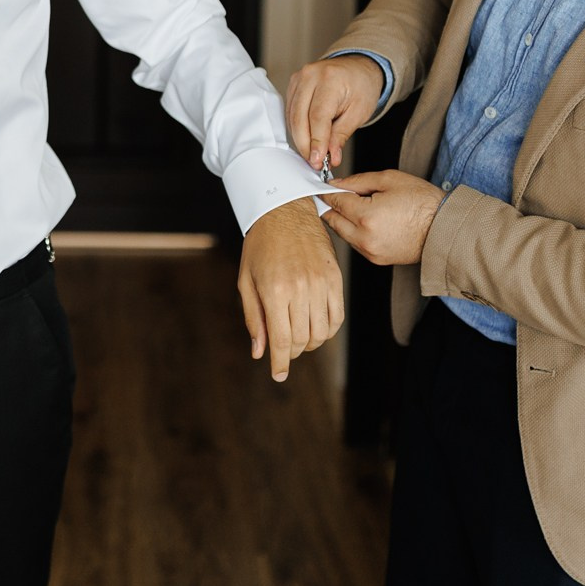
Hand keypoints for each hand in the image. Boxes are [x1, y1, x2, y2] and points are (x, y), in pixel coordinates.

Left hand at [238, 200, 344, 382]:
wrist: (284, 210)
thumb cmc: (260, 245)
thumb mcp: (246, 280)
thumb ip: (253, 318)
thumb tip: (259, 352)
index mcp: (274, 291)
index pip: (282, 340)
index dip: (281, 363)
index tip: (278, 375)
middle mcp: (300, 289)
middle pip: (303, 340)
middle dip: (293, 353)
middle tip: (285, 351)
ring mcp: (321, 283)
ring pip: (322, 332)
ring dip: (311, 344)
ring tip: (300, 339)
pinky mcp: (335, 278)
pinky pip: (337, 316)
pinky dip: (328, 329)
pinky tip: (317, 328)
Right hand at [285, 55, 385, 172]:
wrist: (357, 68)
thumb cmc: (361, 86)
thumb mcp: (359, 112)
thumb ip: (341, 135)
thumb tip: (331, 156)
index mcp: (330, 79)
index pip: (318, 116)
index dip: (316, 141)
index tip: (318, 160)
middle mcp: (309, 76)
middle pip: (299, 117)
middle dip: (305, 145)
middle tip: (315, 162)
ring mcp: (298, 79)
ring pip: (291, 117)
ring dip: (300, 139)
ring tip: (313, 154)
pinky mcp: (292, 85)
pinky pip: (289, 112)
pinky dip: (297, 129)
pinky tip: (306, 140)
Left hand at [321, 171, 445, 266]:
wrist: (445, 228)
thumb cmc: (424, 203)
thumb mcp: (389, 180)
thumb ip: (358, 181)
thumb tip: (337, 183)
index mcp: (367, 216)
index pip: (334, 201)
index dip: (326, 191)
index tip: (323, 186)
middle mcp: (365, 238)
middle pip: (332, 220)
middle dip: (330, 205)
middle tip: (335, 194)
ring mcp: (370, 252)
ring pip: (341, 233)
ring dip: (342, 219)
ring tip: (356, 205)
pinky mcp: (376, 259)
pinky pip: (355, 244)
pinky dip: (354, 232)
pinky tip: (366, 220)